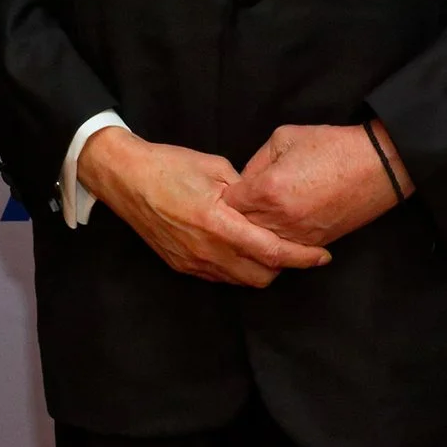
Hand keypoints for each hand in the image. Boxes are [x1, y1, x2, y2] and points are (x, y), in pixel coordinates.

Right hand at [77, 127, 331, 287]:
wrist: (125, 178)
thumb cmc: (168, 165)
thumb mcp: (215, 167)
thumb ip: (246, 191)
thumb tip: (266, 205)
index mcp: (218, 223)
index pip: (272, 252)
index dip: (302, 257)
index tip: (321, 255)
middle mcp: (206, 250)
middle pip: (262, 276)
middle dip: (283, 266)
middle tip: (292, 247)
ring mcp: (192, 261)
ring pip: (241, 280)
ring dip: (259, 269)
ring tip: (266, 248)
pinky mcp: (181, 265)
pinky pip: (219, 276)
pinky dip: (236, 268)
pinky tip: (237, 249)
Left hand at [224, 121, 411, 248]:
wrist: (377, 165)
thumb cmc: (332, 146)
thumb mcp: (283, 139)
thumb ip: (256, 163)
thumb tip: (242, 182)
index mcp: (268, 190)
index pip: (227, 205)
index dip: (224, 196)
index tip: (227, 190)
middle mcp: (280, 218)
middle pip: (241, 229)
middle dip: (236, 218)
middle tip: (237, 206)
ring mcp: (299, 234)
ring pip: (262, 245)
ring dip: (255, 233)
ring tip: (255, 219)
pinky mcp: (316, 242)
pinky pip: (286, 250)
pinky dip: (277, 242)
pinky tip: (277, 228)